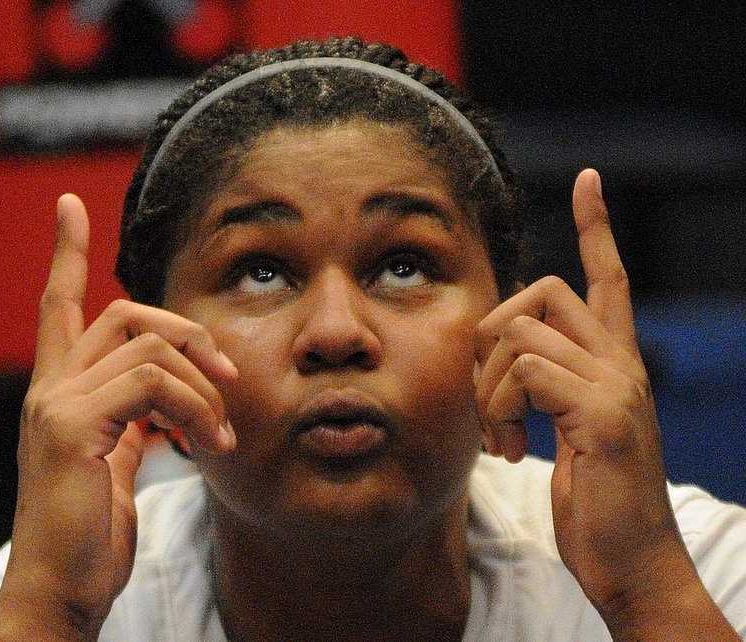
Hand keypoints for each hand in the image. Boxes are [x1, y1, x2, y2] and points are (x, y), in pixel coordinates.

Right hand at [0, 195, 236, 640]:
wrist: (65, 589)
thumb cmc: (93, 530)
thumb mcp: (120, 460)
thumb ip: (137, 417)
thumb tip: (175, 391)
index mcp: (63, 389)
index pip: (60, 304)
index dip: (67, 253)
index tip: (70, 205)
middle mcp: (51, 385)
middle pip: (127, 313)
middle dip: (189, 333)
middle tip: (229, 379)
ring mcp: (55, 401)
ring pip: (151, 346)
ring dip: (204, 386)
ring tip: (219, 433)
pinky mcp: (68, 423)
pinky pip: (154, 383)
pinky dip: (194, 408)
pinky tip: (205, 445)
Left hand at [474, 170, 737, 638]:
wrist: (631, 566)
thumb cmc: (595, 503)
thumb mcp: (566, 433)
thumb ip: (545, 387)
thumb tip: (500, 360)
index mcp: (613, 363)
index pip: (608, 278)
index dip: (596, 227)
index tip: (586, 180)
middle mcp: (621, 363)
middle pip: (541, 292)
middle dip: (491, 335)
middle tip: (489, 397)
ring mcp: (617, 385)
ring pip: (522, 334)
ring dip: (489, 388)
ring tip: (501, 436)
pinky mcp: (605, 414)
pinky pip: (526, 373)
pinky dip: (502, 409)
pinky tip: (512, 449)